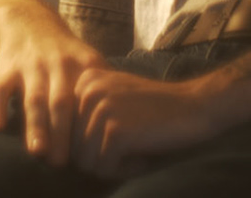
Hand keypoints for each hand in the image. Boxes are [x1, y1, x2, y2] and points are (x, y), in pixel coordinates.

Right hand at [0, 20, 105, 165]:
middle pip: (60, 101)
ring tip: (37, 151)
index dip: (88, 124)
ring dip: (34, 125)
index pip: (87, 98)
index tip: (91, 151)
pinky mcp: (7, 69)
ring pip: (33, 98)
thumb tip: (129, 120)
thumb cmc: (65, 55)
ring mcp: (31, 67)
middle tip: (62, 162)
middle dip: (61, 131)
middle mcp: (57, 65)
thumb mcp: (88, 61)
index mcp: (82, 65)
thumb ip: (105, 87)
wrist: (29, 23)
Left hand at [72, 66, 250, 176]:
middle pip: (74, 151)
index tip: (120, 135)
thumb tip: (53, 150)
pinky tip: (145, 153)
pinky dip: (126, 170)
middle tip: (132, 146)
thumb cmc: (156, 110)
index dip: (93, 146)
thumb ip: (84, 114)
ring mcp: (101, 109)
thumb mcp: (114, 98)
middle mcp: (87, 91)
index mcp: (84, 81)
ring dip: (114, 166)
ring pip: (87, 164)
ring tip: (138, 148)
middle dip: (103, 158)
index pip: (67, 134)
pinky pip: (105, 169)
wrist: (197, 106)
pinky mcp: (116, 131)